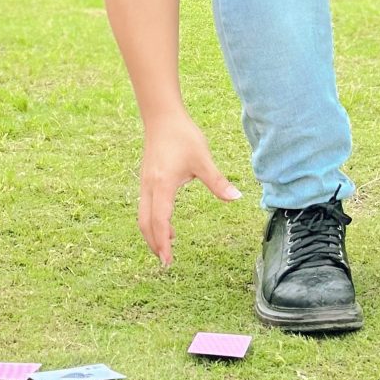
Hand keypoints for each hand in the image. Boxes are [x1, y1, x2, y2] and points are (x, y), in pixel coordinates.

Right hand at [138, 112, 241, 265]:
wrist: (162, 117)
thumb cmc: (182, 136)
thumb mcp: (203, 159)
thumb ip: (218, 181)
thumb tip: (236, 198)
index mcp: (162, 186)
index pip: (159, 221)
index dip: (163, 243)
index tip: (168, 260)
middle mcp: (150, 188)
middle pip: (145, 224)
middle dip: (154, 244)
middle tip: (166, 261)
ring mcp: (145, 184)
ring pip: (143, 216)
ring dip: (152, 233)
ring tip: (166, 246)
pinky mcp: (147, 179)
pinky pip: (145, 206)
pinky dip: (152, 220)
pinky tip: (166, 222)